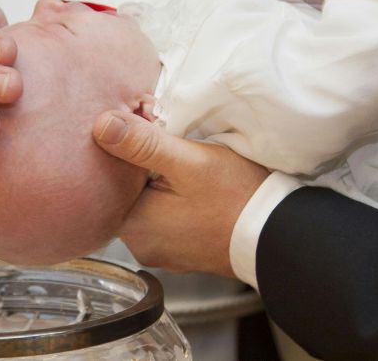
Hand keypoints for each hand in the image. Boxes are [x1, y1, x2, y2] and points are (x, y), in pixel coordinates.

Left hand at [92, 111, 268, 276]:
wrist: (276, 235)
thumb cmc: (237, 198)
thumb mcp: (188, 162)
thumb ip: (143, 144)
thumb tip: (102, 126)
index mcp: (133, 225)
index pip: (107, 180)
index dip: (124, 151)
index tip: (146, 131)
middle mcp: (140, 245)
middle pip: (126, 193)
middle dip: (142, 167)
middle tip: (170, 144)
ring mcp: (160, 251)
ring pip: (146, 204)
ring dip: (158, 184)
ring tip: (183, 165)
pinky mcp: (179, 252)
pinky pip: (165, 219)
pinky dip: (172, 201)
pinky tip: (191, 188)